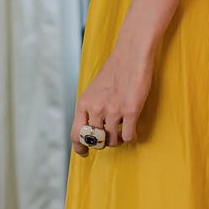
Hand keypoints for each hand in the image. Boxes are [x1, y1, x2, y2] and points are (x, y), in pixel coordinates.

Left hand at [71, 40, 154, 155]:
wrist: (131, 55)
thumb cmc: (114, 71)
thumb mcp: (94, 90)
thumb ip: (90, 108)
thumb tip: (92, 128)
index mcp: (84, 103)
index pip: (76, 134)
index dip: (79, 148)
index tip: (84, 153)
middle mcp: (96, 108)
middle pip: (95, 141)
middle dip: (103, 143)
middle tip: (110, 138)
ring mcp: (113, 110)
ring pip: (113, 140)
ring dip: (118, 140)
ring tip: (122, 133)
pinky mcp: (130, 110)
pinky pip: (129, 136)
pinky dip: (131, 137)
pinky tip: (133, 130)